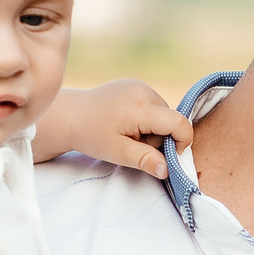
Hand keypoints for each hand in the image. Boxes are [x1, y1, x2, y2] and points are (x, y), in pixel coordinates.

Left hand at [35, 80, 191, 178]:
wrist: (71, 115)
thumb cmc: (92, 135)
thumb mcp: (118, 153)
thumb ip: (145, 160)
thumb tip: (168, 170)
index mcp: (141, 107)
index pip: (179, 123)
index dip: (182, 142)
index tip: (168, 156)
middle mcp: (144, 90)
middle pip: (170, 119)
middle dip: (160, 137)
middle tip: (133, 143)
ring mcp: (140, 85)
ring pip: (163, 113)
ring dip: (153, 127)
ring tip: (128, 132)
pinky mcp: (136, 84)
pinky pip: (154, 104)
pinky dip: (146, 117)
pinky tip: (126, 121)